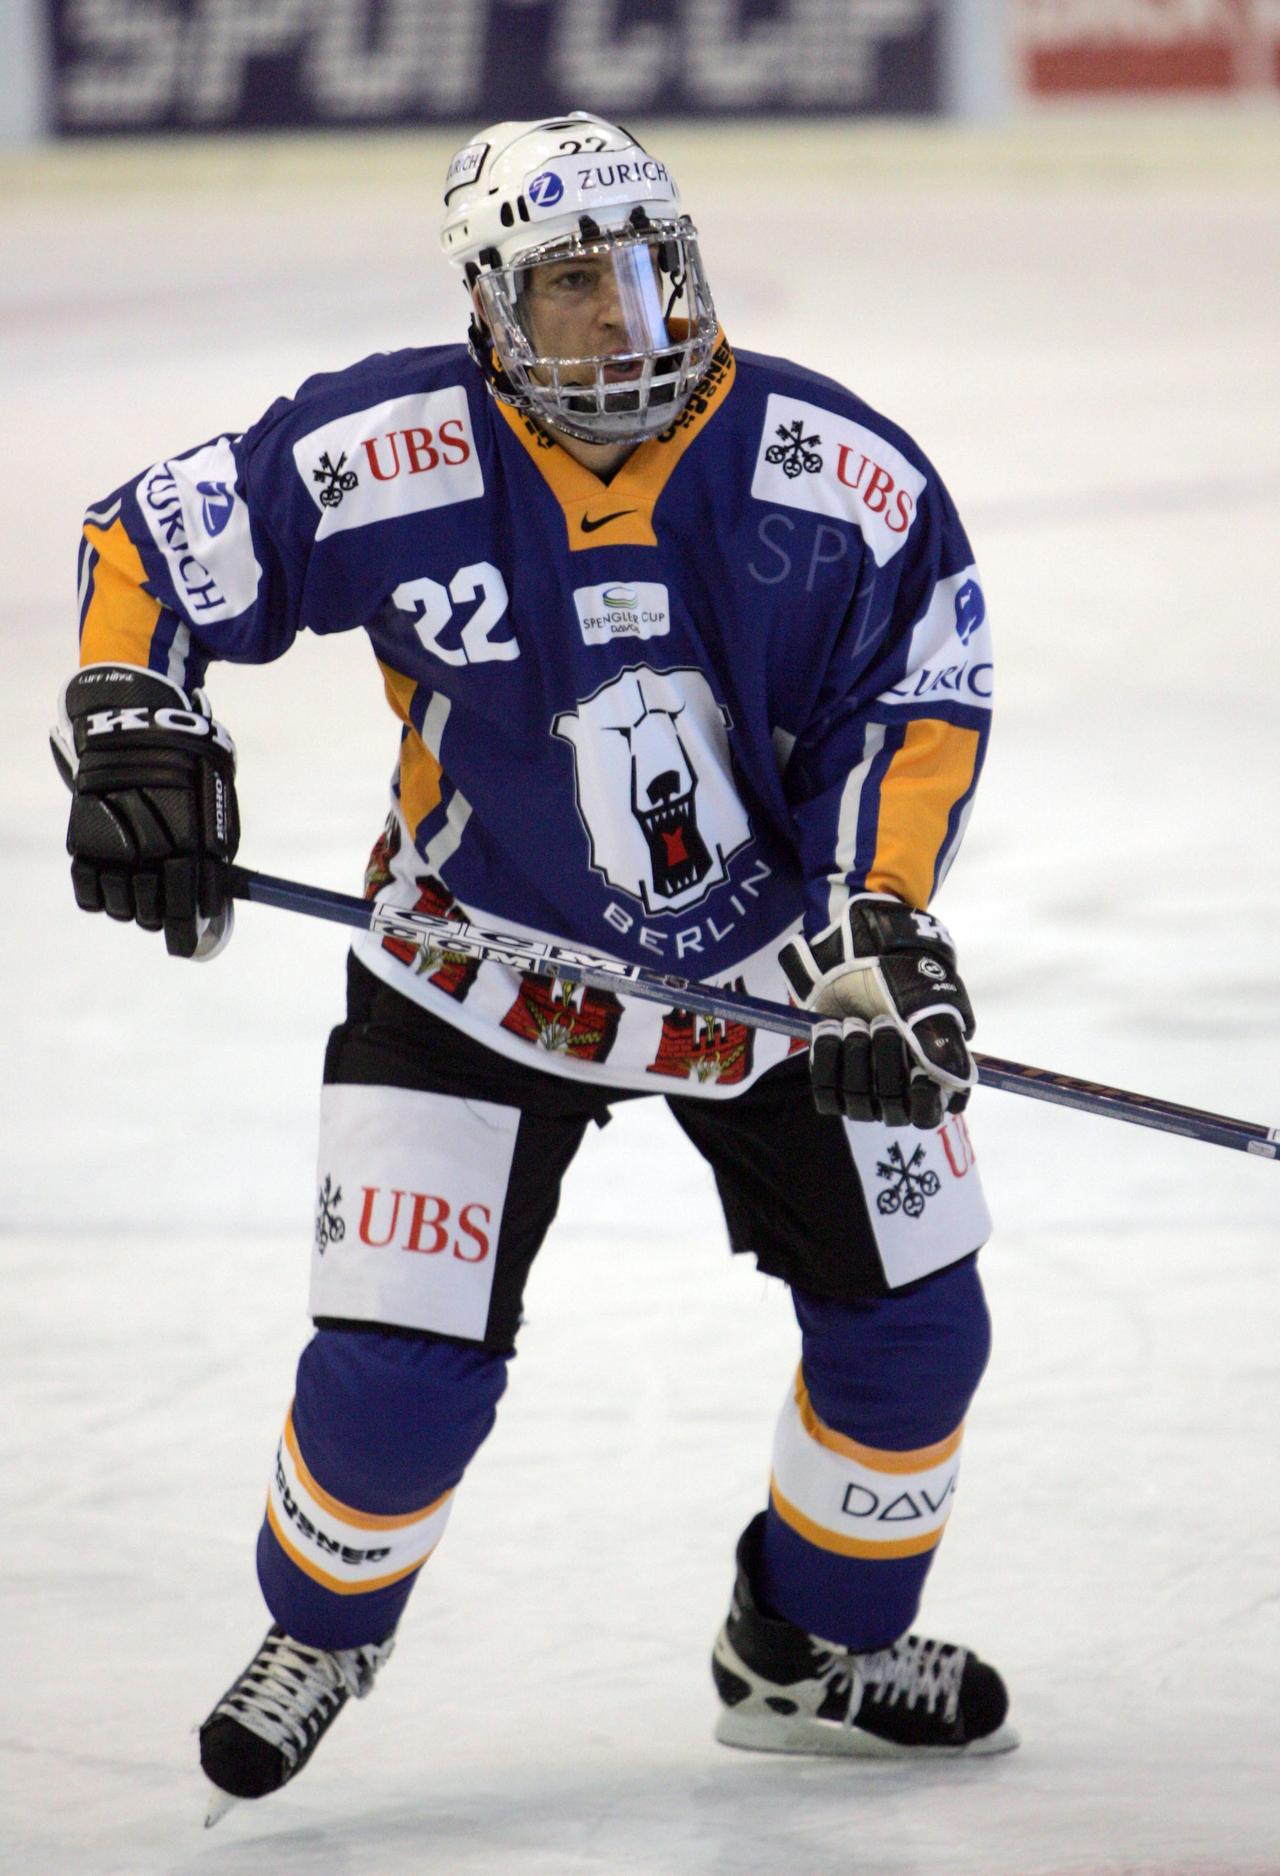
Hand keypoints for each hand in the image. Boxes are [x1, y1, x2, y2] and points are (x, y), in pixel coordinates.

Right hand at [51, 663, 238, 959]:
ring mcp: (114, 849)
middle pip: (152, 914)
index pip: (189, 905)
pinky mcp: (84, 841)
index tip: (187, 944)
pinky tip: (110, 886)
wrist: (136, 726)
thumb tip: (218, 892)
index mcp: (191, 844)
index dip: (187, 932)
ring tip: (136, 891)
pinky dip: (98, 897)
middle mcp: (151, 852)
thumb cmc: (187, 763)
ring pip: (120, 909)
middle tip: (162, 912)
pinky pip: (88, 891)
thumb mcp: (214, 798)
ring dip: (130, 909)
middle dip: (159, 919)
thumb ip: (215, 846)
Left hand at [779, 895, 974, 1126]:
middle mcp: (900, 1095)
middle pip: (891, 1109)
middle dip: (884, 1061)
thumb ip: (944, 1048)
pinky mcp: (832, 1083)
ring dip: (854, 1056)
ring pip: (857, 1103)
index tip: (916, 1070)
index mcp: (934, 1082)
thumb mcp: (931, 1009)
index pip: (928, 1115)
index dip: (921, 1099)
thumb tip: (953, 1082)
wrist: (862, 959)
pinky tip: (830, 1028)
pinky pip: (826, 1092)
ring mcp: (866, 1093)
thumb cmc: (906, 984)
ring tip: (853, 1021)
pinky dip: (826, 1059)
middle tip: (880, 1021)